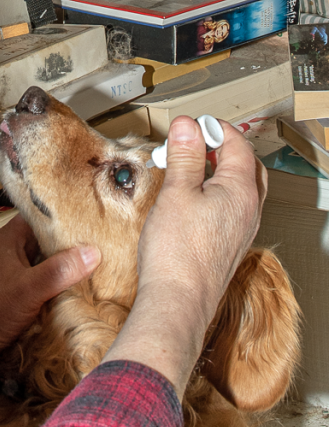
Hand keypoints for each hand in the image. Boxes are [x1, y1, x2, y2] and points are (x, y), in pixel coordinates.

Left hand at [0, 214, 99, 397]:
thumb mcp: (29, 289)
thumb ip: (60, 270)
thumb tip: (93, 252)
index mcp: (6, 242)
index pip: (39, 217)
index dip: (65, 218)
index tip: (94, 223)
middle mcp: (5, 256)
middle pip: (43, 244)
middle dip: (70, 249)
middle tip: (103, 251)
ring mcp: (5, 279)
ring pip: (40, 269)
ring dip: (62, 275)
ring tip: (96, 275)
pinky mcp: (6, 301)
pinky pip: (35, 291)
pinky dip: (51, 294)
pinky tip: (73, 300)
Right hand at [104, 116, 264, 397]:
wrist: (179, 301)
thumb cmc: (177, 253)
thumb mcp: (176, 193)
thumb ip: (185, 157)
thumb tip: (188, 126)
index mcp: (241, 191)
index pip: (237, 146)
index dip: (216, 129)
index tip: (194, 125)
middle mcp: (249, 211)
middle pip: (248, 168)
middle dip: (225, 150)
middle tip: (198, 144)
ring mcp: (243, 232)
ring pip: (242, 191)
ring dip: (222, 175)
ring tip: (193, 171)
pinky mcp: (231, 249)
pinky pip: (233, 212)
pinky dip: (219, 197)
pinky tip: (196, 204)